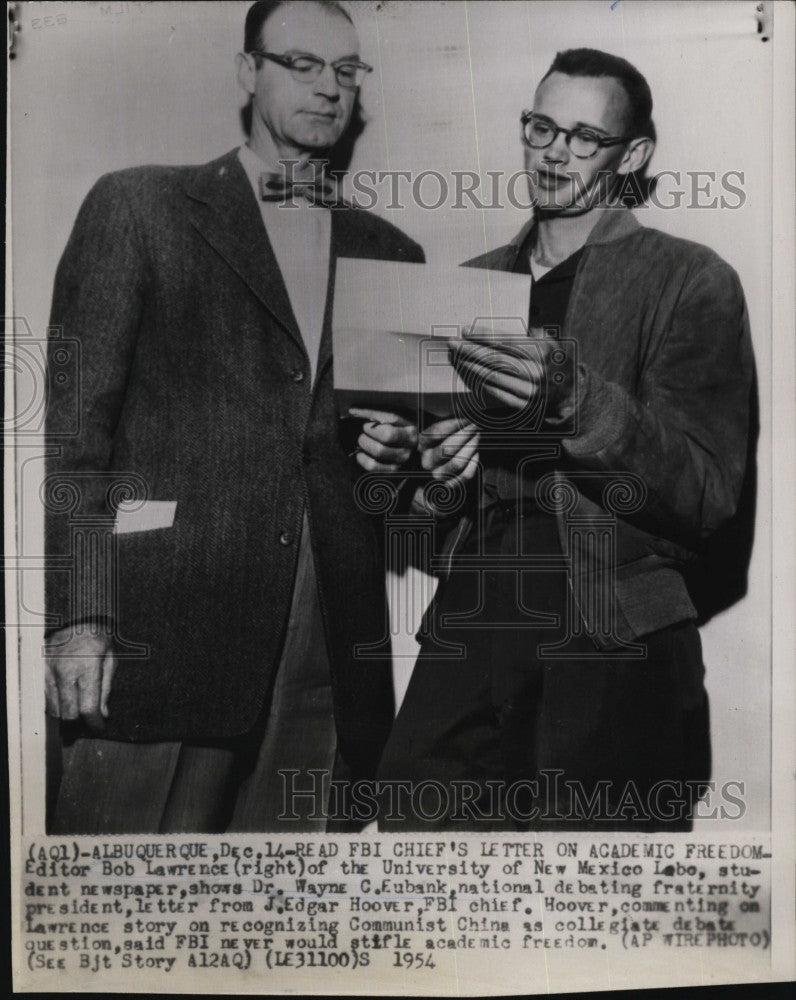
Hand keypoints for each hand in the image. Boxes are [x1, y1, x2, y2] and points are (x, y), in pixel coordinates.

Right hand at [45, 628, 115, 730]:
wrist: (76, 615)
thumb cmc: (98, 638)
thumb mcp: (110, 659)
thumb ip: (106, 688)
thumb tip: (101, 715)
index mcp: (86, 666)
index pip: (87, 707)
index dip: (94, 723)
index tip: (99, 728)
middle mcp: (63, 670)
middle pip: (67, 713)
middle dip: (78, 725)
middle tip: (87, 727)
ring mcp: (47, 670)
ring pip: (53, 708)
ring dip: (65, 716)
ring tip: (77, 717)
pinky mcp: (38, 669)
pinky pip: (44, 697)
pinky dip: (55, 705)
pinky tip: (65, 703)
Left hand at [348, 408, 417, 471]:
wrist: (409, 456)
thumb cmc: (396, 434)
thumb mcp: (396, 422)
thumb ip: (381, 416)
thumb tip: (354, 411)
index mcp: (411, 428)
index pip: (392, 418)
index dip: (371, 413)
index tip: (354, 411)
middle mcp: (411, 444)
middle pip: (387, 435)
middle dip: (370, 430)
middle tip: (364, 429)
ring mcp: (403, 459)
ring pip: (379, 450)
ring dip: (365, 443)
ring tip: (363, 440)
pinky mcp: (393, 471)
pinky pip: (373, 465)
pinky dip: (362, 458)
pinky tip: (360, 454)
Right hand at [418, 416, 479, 480]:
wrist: (440, 471)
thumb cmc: (443, 444)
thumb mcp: (438, 433)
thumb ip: (443, 425)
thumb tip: (446, 418)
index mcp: (422, 446)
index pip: (435, 433)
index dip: (453, 424)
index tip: (466, 418)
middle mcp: (427, 463)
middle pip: (447, 449)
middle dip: (464, 435)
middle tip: (474, 426)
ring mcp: (438, 475)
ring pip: (457, 463)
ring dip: (470, 447)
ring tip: (477, 436)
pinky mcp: (451, 485)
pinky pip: (466, 475)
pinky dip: (473, 463)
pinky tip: (476, 454)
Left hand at [450, 335, 574, 419]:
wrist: (568, 393)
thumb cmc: (552, 362)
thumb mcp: (548, 342)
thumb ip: (529, 334)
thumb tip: (503, 330)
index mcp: (541, 353)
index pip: (505, 341)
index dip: (483, 335)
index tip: (465, 330)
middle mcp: (535, 372)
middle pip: (495, 359)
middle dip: (470, 350)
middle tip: (454, 343)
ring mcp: (529, 391)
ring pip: (492, 376)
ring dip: (471, 366)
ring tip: (457, 358)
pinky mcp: (523, 405)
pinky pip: (496, 393)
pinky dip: (480, 383)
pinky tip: (470, 374)